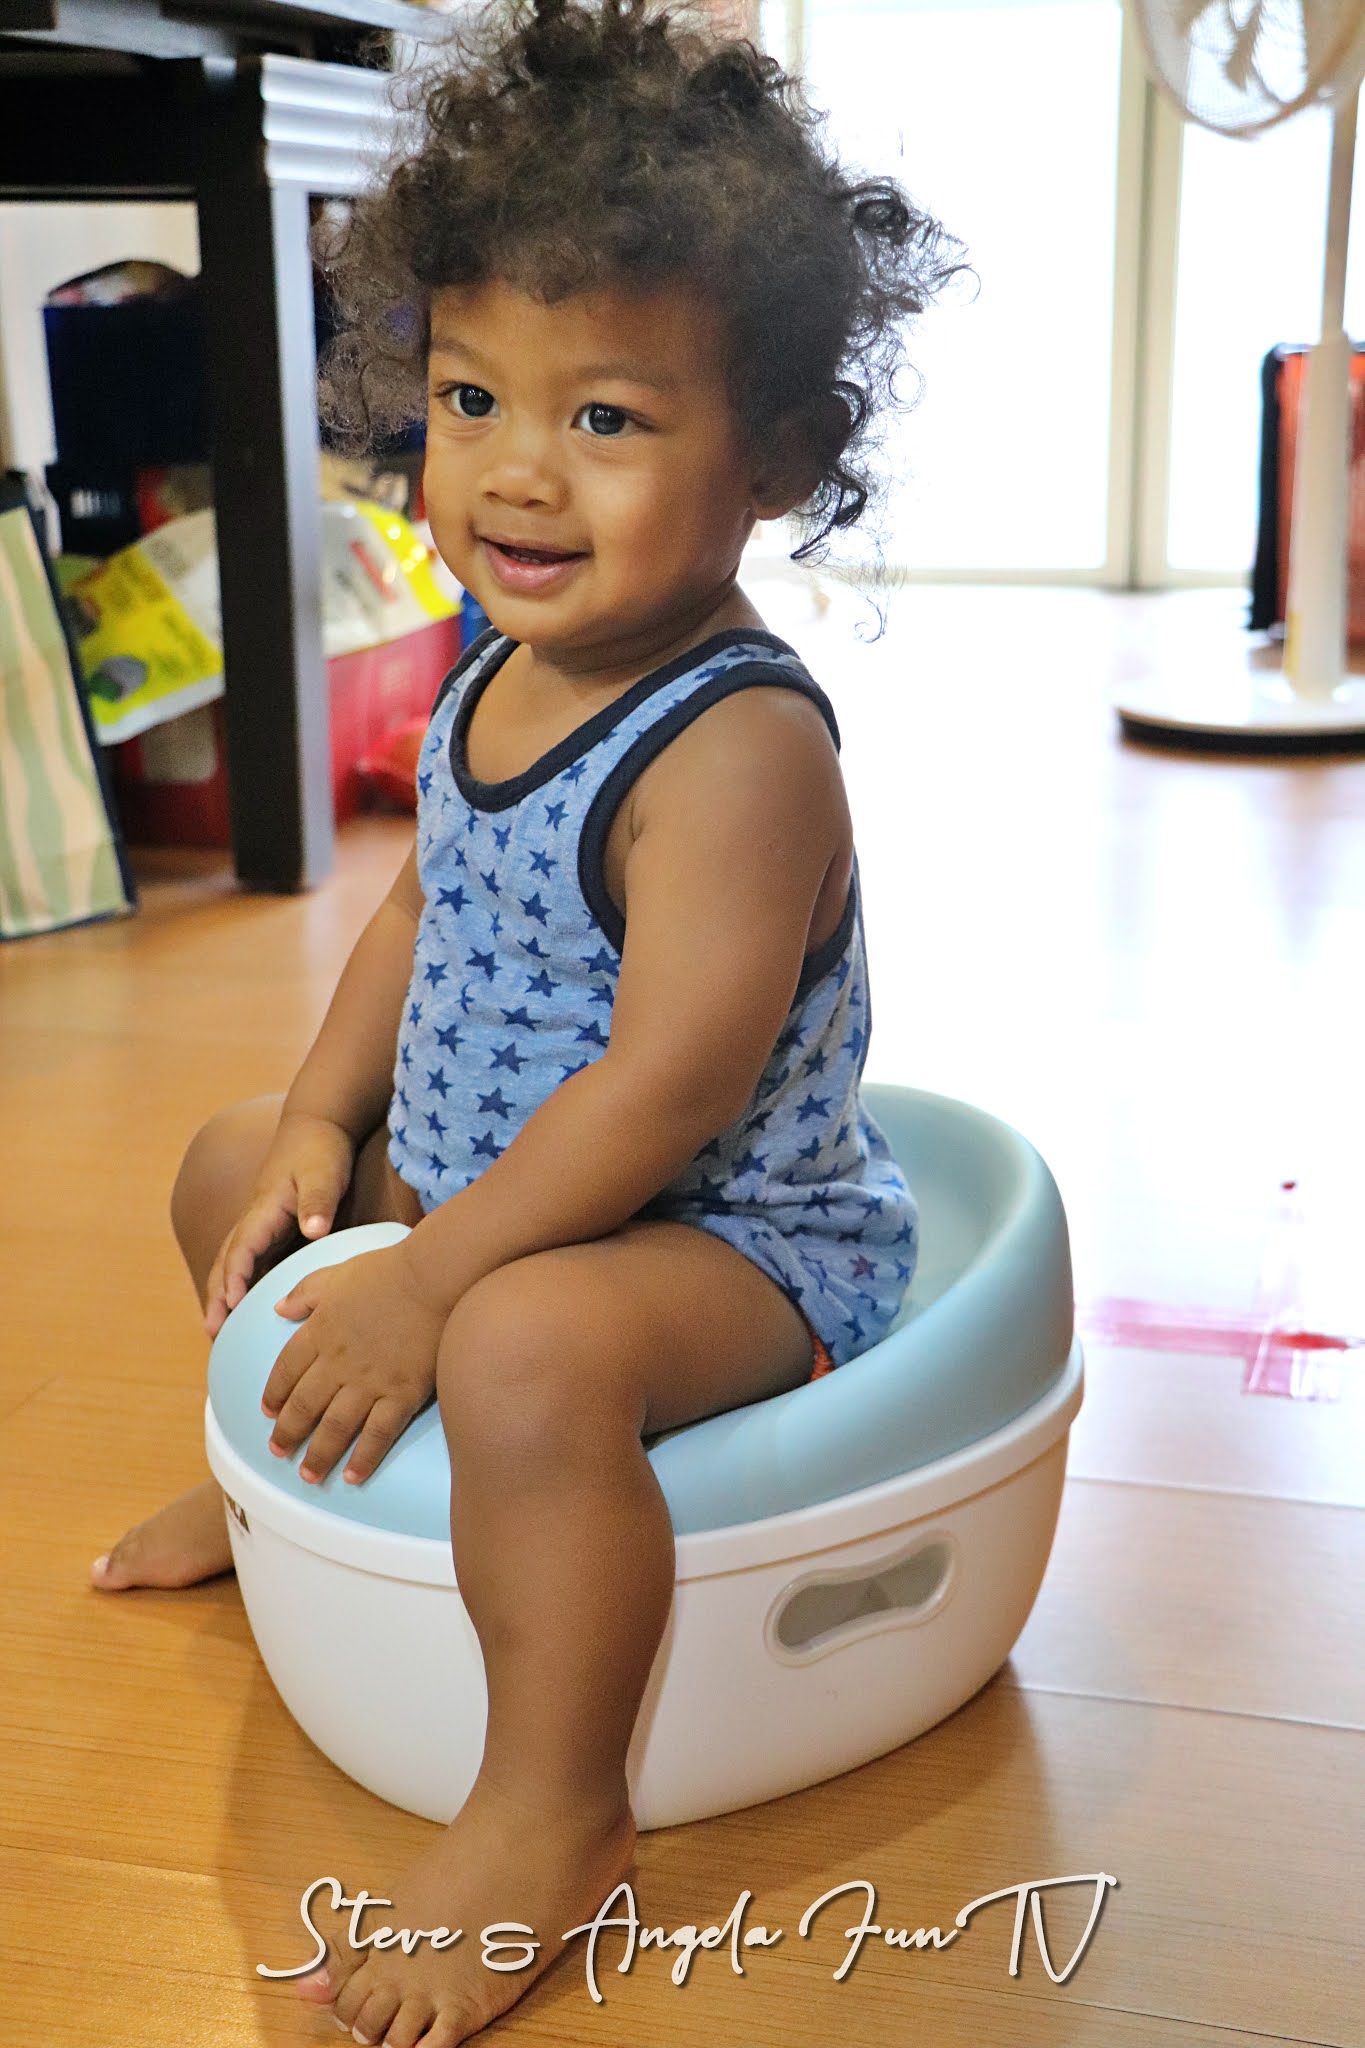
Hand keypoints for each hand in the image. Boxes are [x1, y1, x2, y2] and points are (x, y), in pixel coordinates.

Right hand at [204, 1113, 355, 1337]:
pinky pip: (254, 1262)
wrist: (319, 1125)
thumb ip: (318, 1202)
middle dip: (217, 1296)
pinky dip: (245, 1285)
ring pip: (236, 1264)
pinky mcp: (274, 1230)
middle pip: (228, 1262)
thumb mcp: (324, 1173)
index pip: (242, 1248)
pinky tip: (248, 1309)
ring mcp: (263, 1226)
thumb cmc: (321, 1149)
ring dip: (225, 1294)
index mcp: (263, 1210)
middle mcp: (256, 1221)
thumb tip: (314, 1231)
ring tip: (218, 1329)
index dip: (235, 1276)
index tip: (232, 1303)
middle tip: (212, 1330)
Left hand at [263, 1243, 447, 1483]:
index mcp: (319, 1331)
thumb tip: (278, 1308)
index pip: (286, 1371)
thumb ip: (304, 1292)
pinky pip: (377, 1434)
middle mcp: (337, 1362)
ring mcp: (369, 1381)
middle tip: (278, 1452)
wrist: (433, 1277)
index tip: (268, 1412)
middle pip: (304, 1406)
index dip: (274, 1394)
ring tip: (308, 1476)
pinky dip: (363, 1458)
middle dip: (287, 1433)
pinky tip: (352, 1477)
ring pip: (334, 1428)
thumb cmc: (388, 1270)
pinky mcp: (401, 1394)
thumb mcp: (336, 1274)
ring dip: (318, 1455)